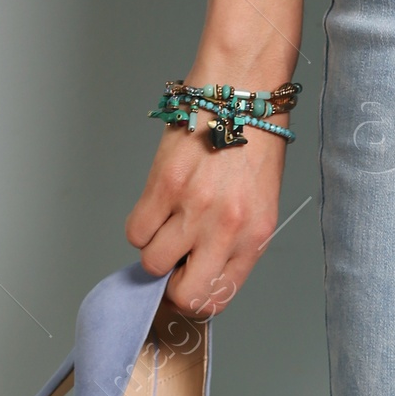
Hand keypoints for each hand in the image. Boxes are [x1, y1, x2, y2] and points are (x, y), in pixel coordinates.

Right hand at [125, 94, 288, 318]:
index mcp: (254, 240)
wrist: (241, 96)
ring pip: (153, 262)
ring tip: (166, 227)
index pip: (218, 298)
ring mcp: (193, 209)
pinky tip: (156, 208)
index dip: (198, 298)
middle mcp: (225, 231)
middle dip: (173, 286)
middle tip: (174, 264)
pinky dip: (141, 227)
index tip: (189, 285)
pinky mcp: (164, 186)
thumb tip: (200, 269)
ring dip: (154, 251)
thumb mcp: (258, 206)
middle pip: (184, 293)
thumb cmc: (252, 148)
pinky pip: (136, 230)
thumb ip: (234, 243)